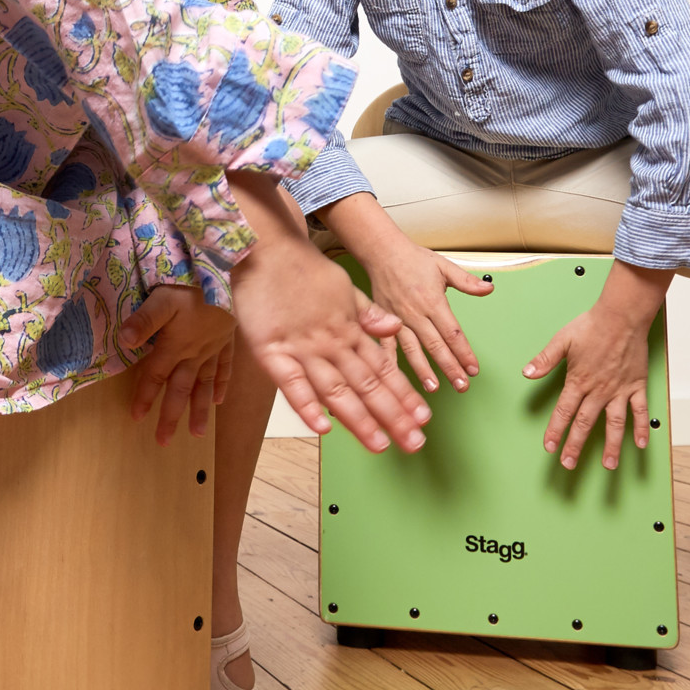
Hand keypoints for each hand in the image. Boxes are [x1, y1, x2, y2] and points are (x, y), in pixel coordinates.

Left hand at [122, 284, 233, 443]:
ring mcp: (213, 350)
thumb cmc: (192, 286)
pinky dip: (222, 385)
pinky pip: (225, 368)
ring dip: (200, 410)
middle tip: (164, 441)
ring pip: (204, 386)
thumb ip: (144, 321)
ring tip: (198, 433)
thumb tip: (123, 342)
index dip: (145, 397)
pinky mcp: (227, 341)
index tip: (136, 418)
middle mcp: (194, 355)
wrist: (228, 276)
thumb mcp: (162, 299)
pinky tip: (220, 400)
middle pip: (180, 390)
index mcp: (175, 347)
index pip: (155, 377)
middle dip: (171, 416)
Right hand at [228, 173, 429, 454]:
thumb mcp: (344, 287)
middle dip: (393, 416)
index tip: (423, 417)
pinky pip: (291, 383)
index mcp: (350, 329)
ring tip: (381, 444)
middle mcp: (332, 342)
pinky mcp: (271, 350)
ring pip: (337, 390)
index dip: (403, 394)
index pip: (384, 368)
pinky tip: (325, 428)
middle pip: (367, 385)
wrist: (267, 245)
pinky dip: (307, 405)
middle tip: (415, 443)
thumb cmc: (303, 268)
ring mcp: (302, 347)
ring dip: (360, 420)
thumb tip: (395, 329)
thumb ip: (368, 313)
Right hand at [316, 192, 491, 392]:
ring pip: (413, 350)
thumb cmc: (413, 259)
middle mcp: (415, 314)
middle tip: (462, 386)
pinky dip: (390, 361)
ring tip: (434, 387)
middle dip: (450, 367)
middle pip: (436, 346)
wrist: (382, 252)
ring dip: (424, 370)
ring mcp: (398, 320)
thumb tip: (489, 288)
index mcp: (433, 302)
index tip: (474, 369)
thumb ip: (467, 281)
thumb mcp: (444, 266)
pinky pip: (387, 345)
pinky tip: (395, 378)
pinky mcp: (383, 321)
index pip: (453, 333)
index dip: (464, 352)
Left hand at [526, 259, 669, 471]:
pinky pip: (640, 411)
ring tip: (608, 465)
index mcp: (579, 381)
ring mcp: (619, 390)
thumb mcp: (562, 340)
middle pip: (585, 423)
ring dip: (611, 446)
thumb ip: (545, 359)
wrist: (622, 316)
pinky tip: (640, 444)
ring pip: (614, 424)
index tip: (549, 447)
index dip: (555, 431)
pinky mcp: (636, 386)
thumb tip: (527, 373)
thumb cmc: (592, 325)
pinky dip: (641, 428)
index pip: (564, 412)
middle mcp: (599, 391)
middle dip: (575, 446)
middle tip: (569, 464)